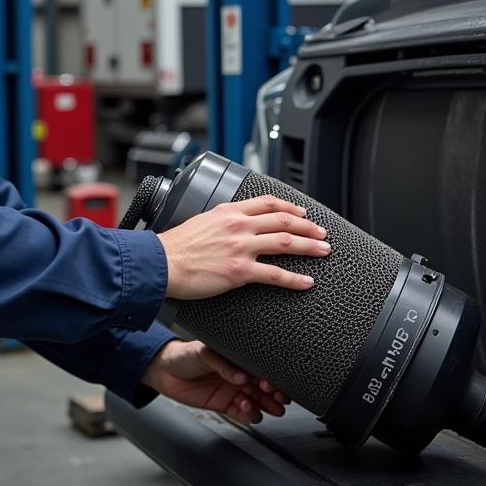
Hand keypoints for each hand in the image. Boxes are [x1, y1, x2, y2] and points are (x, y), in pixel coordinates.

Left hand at [141, 339, 289, 424]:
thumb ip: (225, 365)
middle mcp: (239, 376)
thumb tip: (243, 376)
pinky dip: (249, 414)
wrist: (165, 371)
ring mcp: (233, 391)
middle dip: (274, 394)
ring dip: (264, 406)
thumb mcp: (206, 353)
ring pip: (258, 402)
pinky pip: (243, 414)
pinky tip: (246, 409)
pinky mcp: (225, 405)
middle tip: (277, 397)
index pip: (261, 369)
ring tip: (258, 404)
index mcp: (238, 360)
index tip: (273, 382)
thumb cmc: (185, 355)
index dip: (272, 376)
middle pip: (265, 388)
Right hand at [157, 194, 329, 298]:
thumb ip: (220, 221)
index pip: (267, 203)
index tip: (303, 212)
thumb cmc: (175, 246)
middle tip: (321, 233)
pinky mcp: (240, 271)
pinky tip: (307, 282)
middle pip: (282, 220)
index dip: (290, 206)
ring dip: (308, 246)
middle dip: (307, 226)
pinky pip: (275, 274)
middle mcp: (238, 226)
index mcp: (228, 212)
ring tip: (323, 250)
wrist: (161, 263)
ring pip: (284, 242)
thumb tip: (230, 225)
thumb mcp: (200, 221)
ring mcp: (241, 247)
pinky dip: (295, 279)